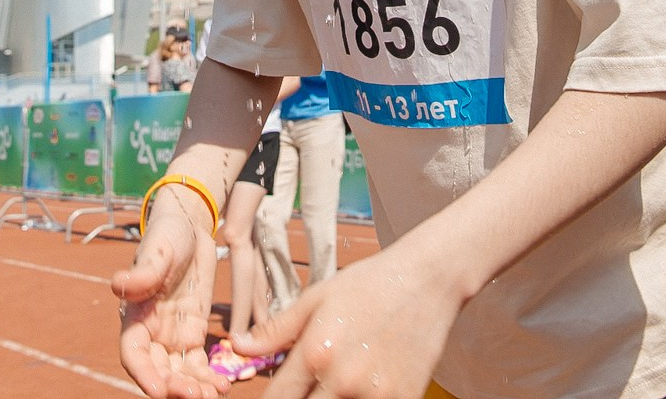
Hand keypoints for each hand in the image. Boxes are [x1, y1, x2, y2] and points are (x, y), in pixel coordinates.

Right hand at [114, 187, 223, 397]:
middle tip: (199, 396)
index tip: (159, 390)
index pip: (133, 353)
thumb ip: (143, 272)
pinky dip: (210, 376)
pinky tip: (226, 384)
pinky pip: (199, 362)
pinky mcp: (193, 332)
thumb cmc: (168, 233)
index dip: (143, 374)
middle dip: (175, 387)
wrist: (191, 224)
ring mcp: (172, 335)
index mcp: (135, 315)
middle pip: (159, 370)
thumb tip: (118, 284)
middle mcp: (150, 332)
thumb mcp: (158, 249)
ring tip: (216, 395)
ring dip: (195, 388)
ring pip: (180, 372)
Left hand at [237, 248, 458, 398]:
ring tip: (332, 387)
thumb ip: (276, 331)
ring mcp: (376, 395)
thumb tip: (238, 346)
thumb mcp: (316, 299)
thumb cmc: (369, 284)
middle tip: (306, 389)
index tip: (274, 398)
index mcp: (315, 353)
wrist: (427, 280)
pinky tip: (359, 388)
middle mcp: (343, 380)